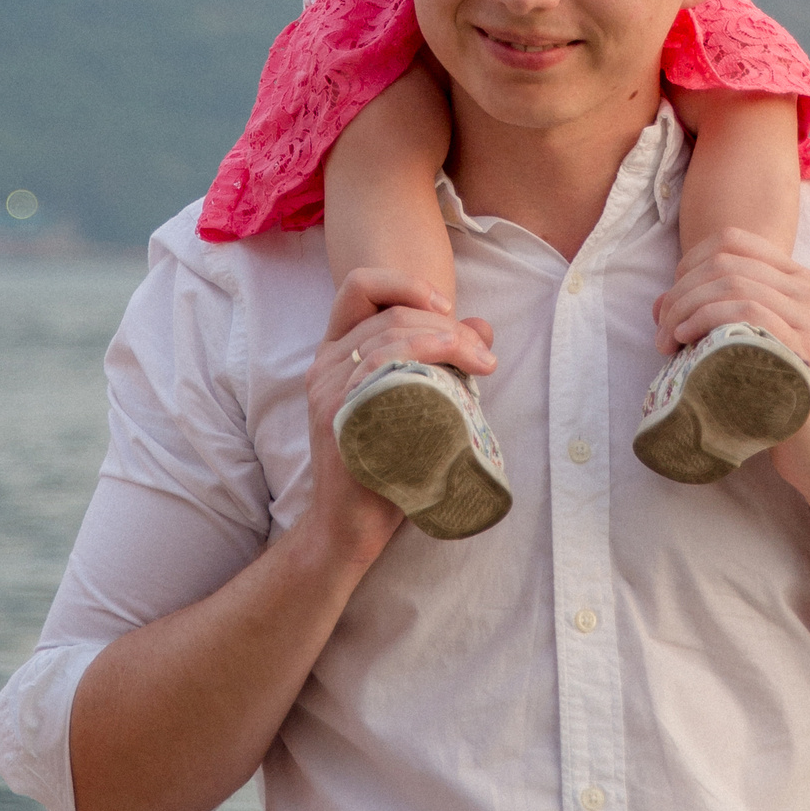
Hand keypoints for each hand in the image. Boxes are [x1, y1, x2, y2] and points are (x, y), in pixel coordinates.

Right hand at [298, 269, 496, 564]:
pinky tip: (451, 369)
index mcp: (336, 352)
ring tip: (481, 361)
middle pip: (389, 314)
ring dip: (446, 338)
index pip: (360, 287)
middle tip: (483, 353)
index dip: (405, 284)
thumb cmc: (385, 463)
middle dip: (446, 323)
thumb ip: (441, 361)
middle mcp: (325, 364)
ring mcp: (329, 391)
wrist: (349, 526)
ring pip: (388, 336)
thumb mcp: (413, 401)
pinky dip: (421, 358)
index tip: (447, 307)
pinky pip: (378, 370)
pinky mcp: (339, 417)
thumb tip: (482, 326)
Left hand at [650, 231, 809, 505]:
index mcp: (794, 278)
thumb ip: (707, 317)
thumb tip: (659, 304)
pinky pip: (748, 310)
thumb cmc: (774, 394)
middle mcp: (806, 289)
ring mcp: (808, 317)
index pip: (731, 240)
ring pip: (732, 282)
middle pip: (724, 262)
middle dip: (680, 292)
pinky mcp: (804, 346)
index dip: (688, 263)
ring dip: (686, 307)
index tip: (670, 303)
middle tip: (661, 330)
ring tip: (668, 341)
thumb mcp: (742, 344)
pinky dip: (706, 318)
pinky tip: (686, 340)